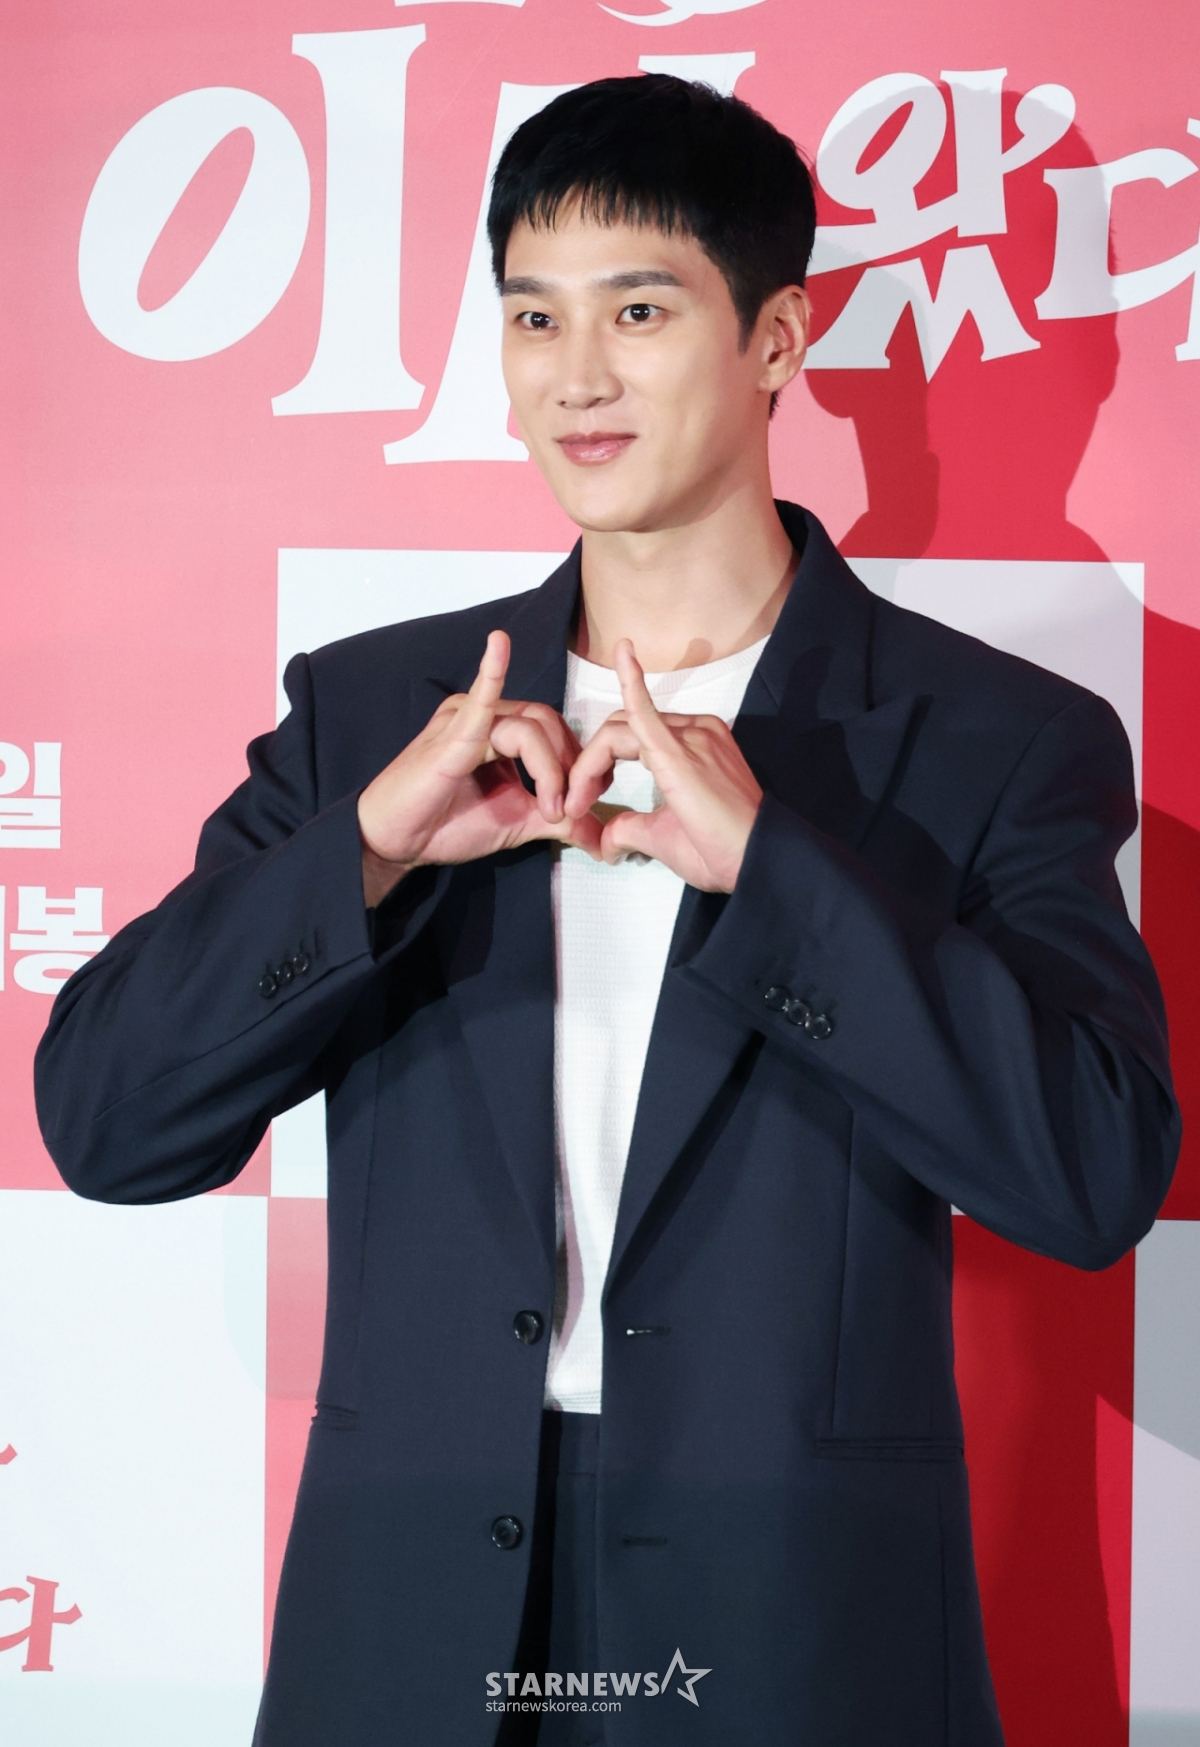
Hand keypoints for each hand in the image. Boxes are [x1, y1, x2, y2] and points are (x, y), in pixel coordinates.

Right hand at [357, 630, 600, 905]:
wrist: (395, 842)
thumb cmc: (444, 826)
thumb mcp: (516, 823)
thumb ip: (559, 821)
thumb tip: (601, 835)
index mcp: (499, 730)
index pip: (553, 729)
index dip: (575, 764)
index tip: (585, 803)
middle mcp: (484, 715)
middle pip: (546, 723)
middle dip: (566, 767)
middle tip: (565, 810)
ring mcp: (464, 719)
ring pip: (528, 729)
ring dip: (548, 770)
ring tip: (546, 809)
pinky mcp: (450, 734)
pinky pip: (477, 702)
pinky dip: (492, 674)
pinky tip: (499, 644)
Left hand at [563, 640, 762, 892]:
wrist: (756, 861)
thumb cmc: (720, 851)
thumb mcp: (664, 836)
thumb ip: (631, 829)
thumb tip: (606, 842)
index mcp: (694, 744)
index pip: (632, 737)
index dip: (598, 767)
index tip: (583, 802)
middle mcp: (695, 731)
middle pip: (622, 729)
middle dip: (588, 765)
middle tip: (572, 806)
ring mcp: (691, 736)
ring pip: (619, 730)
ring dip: (587, 765)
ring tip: (574, 802)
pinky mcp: (681, 751)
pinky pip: (645, 712)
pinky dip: (631, 682)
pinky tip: (623, 654)